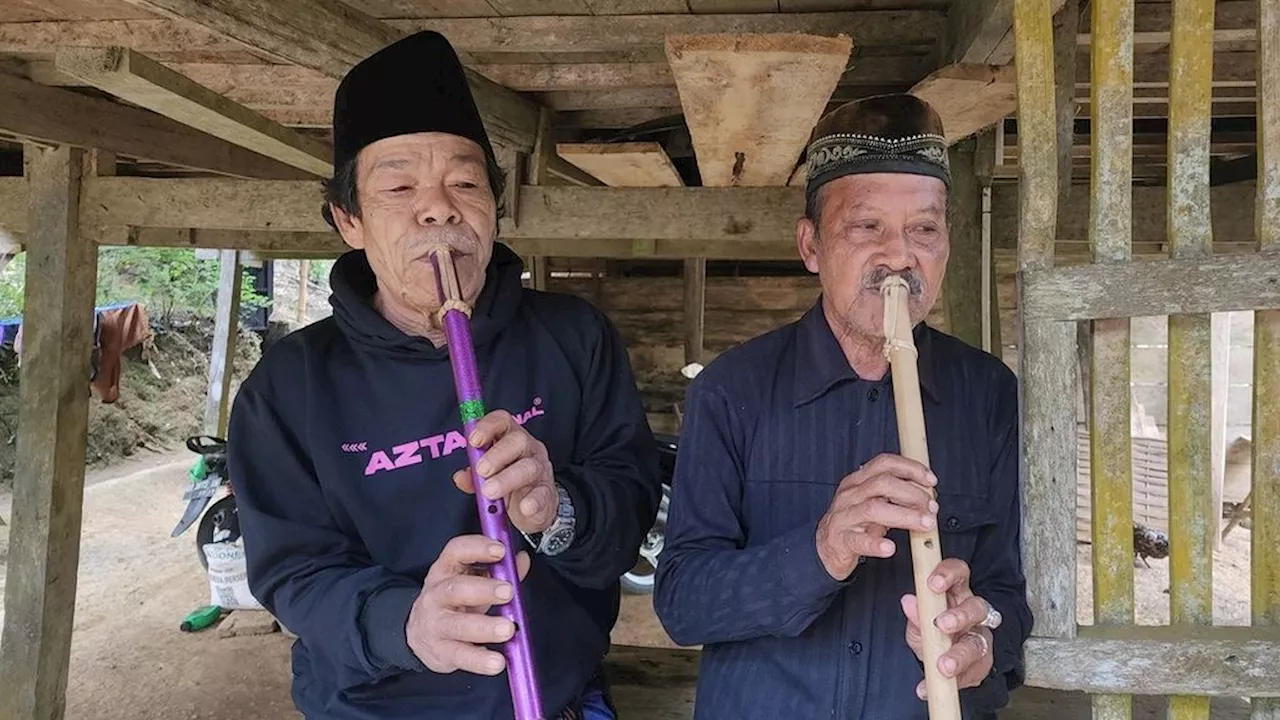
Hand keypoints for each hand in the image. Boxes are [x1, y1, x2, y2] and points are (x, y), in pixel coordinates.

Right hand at [406, 535, 531, 675]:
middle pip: (456, 588)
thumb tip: (521, 560)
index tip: (500, 550)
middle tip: (508, 592)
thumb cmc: (453, 602)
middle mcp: (436, 594)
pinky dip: (479, 660)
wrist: (419, 633)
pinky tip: (497, 661)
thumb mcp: (473, 581)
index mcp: (446, 571)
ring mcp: (436, 624)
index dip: (477, 548)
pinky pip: (460, 655)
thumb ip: (499, 571)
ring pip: (457, 625)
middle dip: (484, 589)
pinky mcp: (440, 650)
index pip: (456, 551)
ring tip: (508, 629)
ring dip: (485, 627)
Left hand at [452, 409, 556, 533]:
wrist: (535, 507)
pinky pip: (542, 494)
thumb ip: (473, 475)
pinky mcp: (547, 493)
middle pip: (518, 441)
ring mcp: (541, 470)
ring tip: (489, 492)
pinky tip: (524, 507)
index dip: (488, 426)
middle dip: (496, 455)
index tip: (474, 440)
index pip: (502, 421)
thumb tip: (460, 477)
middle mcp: (529, 449)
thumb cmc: (508, 483)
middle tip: (481, 471)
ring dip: (506, 479)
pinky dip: (532, 501)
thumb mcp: (488, 476)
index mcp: (511, 439)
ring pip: (529, 467)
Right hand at [814, 453, 938, 579]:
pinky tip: (889, 547)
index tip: (930, 481)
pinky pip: (858, 540)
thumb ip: (895, 494)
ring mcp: (843, 516)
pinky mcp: (840, 540)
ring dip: (905, 515)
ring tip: (925, 524)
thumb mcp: (871, 502)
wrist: (825, 548)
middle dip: (913, 493)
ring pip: (874, 509)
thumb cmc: (853, 523)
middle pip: (882, 483)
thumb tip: (926, 492)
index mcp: (858, 481)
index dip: (910, 468)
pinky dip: (875, 543)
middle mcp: (850, 495)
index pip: (884, 463)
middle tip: (932, 507)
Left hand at [900, 558, 996, 696]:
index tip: (933, 583)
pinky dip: (950, 683)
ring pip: (979, 642)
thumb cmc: (933, 632)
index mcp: (957, 593)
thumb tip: (908, 601)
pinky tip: (927, 688)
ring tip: (943, 667)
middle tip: (941, 625)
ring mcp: (981, 638)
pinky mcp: (983, 664)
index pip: (959, 573)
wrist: (945, 661)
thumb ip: (915, 614)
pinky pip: (971, 673)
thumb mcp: (919, 623)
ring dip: (960, 654)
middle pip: (976, 607)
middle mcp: (973, 613)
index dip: (948, 574)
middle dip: (959, 615)